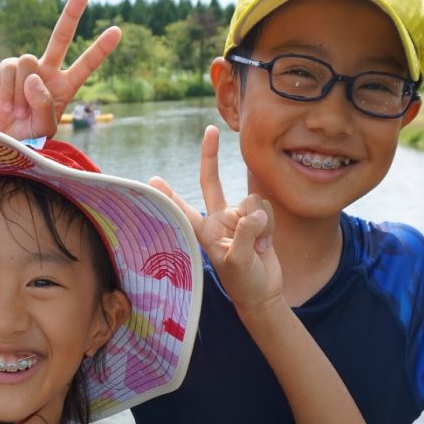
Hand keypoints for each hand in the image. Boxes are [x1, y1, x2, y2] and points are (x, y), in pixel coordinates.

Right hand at [0, 0, 120, 139]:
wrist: (3, 140)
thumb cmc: (29, 136)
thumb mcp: (44, 127)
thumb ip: (44, 104)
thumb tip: (32, 76)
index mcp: (66, 85)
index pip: (87, 64)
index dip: (101, 49)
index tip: (117, 31)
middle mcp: (48, 71)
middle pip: (62, 37)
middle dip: (72, 13)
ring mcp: (28, 67)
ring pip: (29, 62)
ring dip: (23, 92)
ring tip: (20, 112)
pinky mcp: (8, 67)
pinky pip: (11, 69)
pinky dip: (9, 91)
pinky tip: (8, 106)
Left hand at [150, 126, 281, 315]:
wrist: (264, 292)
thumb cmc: (244, 282)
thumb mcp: (239, 261)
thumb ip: (245, 232)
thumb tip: (255, 212)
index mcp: (205, 232)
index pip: (183, 209)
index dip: (170, 194)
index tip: (153, 180)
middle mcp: (219, 220)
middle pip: (211, 181)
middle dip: (210, 156)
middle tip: (210, 130)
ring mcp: (238, 218)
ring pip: (252, 200)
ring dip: (260, 223)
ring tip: (258, 248)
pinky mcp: (257, 220)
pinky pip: (265, 208)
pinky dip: (270, 226)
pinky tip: (266, 245)